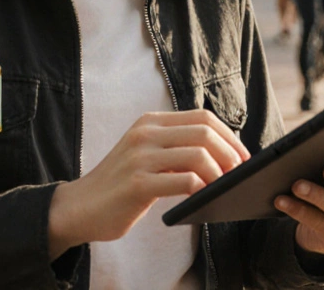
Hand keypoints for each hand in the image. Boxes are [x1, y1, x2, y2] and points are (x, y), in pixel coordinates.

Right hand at [47, 110, 249, 258]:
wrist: (80, 206)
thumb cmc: (120, 184)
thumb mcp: (146, 154)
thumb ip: (176, 148)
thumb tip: (222, 155)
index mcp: (150, 122)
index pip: (203, 117)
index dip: (229, 136)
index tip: (243, 155)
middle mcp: (145, 133)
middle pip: (205, 132)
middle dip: (230, 153)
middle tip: (238, 173)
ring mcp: (141, 157)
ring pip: (198, 155)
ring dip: (219, 173)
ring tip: (223, 186)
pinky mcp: (139, 184)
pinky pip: (184, 181)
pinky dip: (202, 189)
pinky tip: (202, 197)